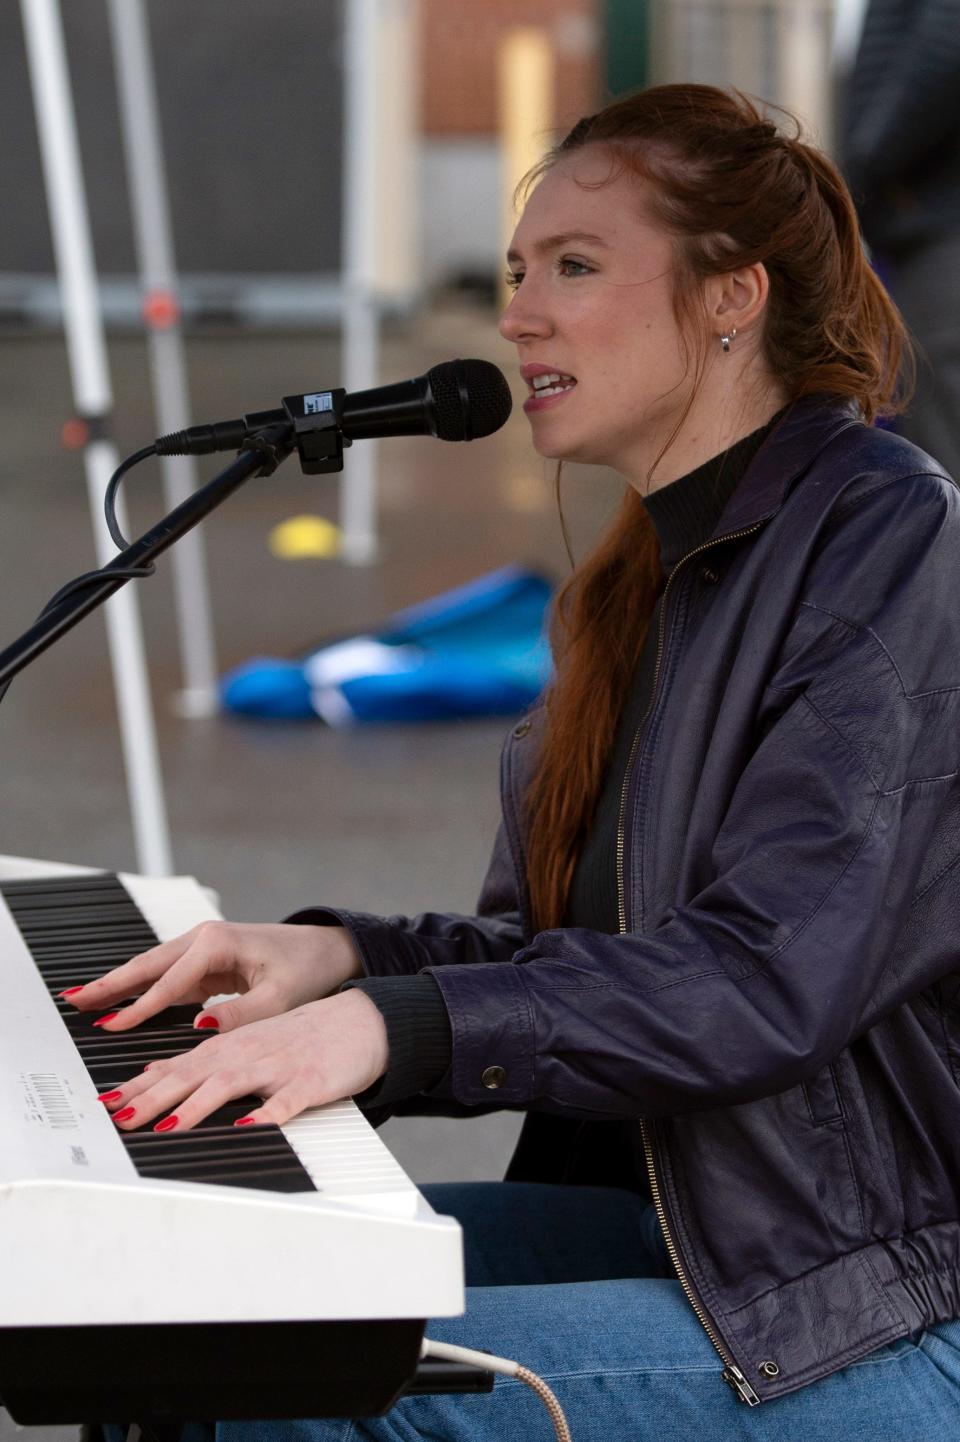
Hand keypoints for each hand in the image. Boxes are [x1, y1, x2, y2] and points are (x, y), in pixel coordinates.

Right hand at [60, 921, 362, 1031]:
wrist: (326, 950)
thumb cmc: (307, 969)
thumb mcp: (280, 997)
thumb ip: (241, 1014)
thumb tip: (201, 1025)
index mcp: (218, 942)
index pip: (169, 981)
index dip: (139, 1007)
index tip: (111, 1025)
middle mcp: (204, 939)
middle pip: (147, 965)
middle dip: (110, 984)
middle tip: (72, 1001)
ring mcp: (202, 949)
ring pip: (152, 969)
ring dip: (119, 985)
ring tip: (83, 1001)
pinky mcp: (205, 962)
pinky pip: (166, 978)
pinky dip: (141, 990)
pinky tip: (120, 1004)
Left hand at [100, 989, 389, 1132]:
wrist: (362, 1019)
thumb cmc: (305, 1037)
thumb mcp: (250, 1042)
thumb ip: (205, 1060)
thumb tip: (154, 1076)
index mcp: (232, 1045)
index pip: (177, 1065)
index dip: (140, 1085)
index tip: (107, 1103)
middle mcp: (249, 1053)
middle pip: (194, 1073)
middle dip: (154, 1097)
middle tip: (122, 1118)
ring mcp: (280, 1066)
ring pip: (232, 1083)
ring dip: (198, 1105)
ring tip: (170, 1126)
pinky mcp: (311, 1081)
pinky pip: (287, 1101)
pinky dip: (267, 1114)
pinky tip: (250, 1127)